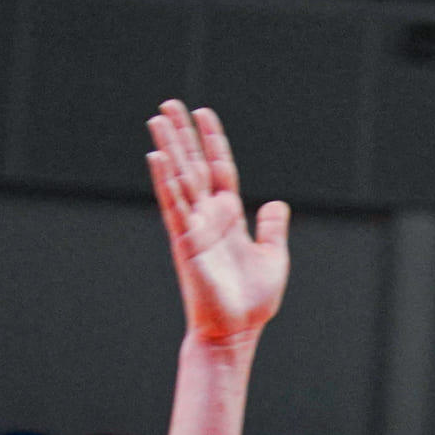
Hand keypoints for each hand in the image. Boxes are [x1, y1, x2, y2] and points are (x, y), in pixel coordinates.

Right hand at [145, 100, 288, 345]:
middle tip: (168, 103)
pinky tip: (158, 157)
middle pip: (193, 166)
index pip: (220, 169)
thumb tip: (277, 203)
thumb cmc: (251, 300)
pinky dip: (167, 182)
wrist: (237, 331)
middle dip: (183, 136)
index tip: (203, 113)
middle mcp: (207, 217)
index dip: (213, 141)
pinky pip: (175, 206)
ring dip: (169, 148)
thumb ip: (272, 228)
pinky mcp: (187, 243)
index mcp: (228, 217)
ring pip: (180, 179)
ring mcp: (195, 227)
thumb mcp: (273, 257)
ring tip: (157, 119)